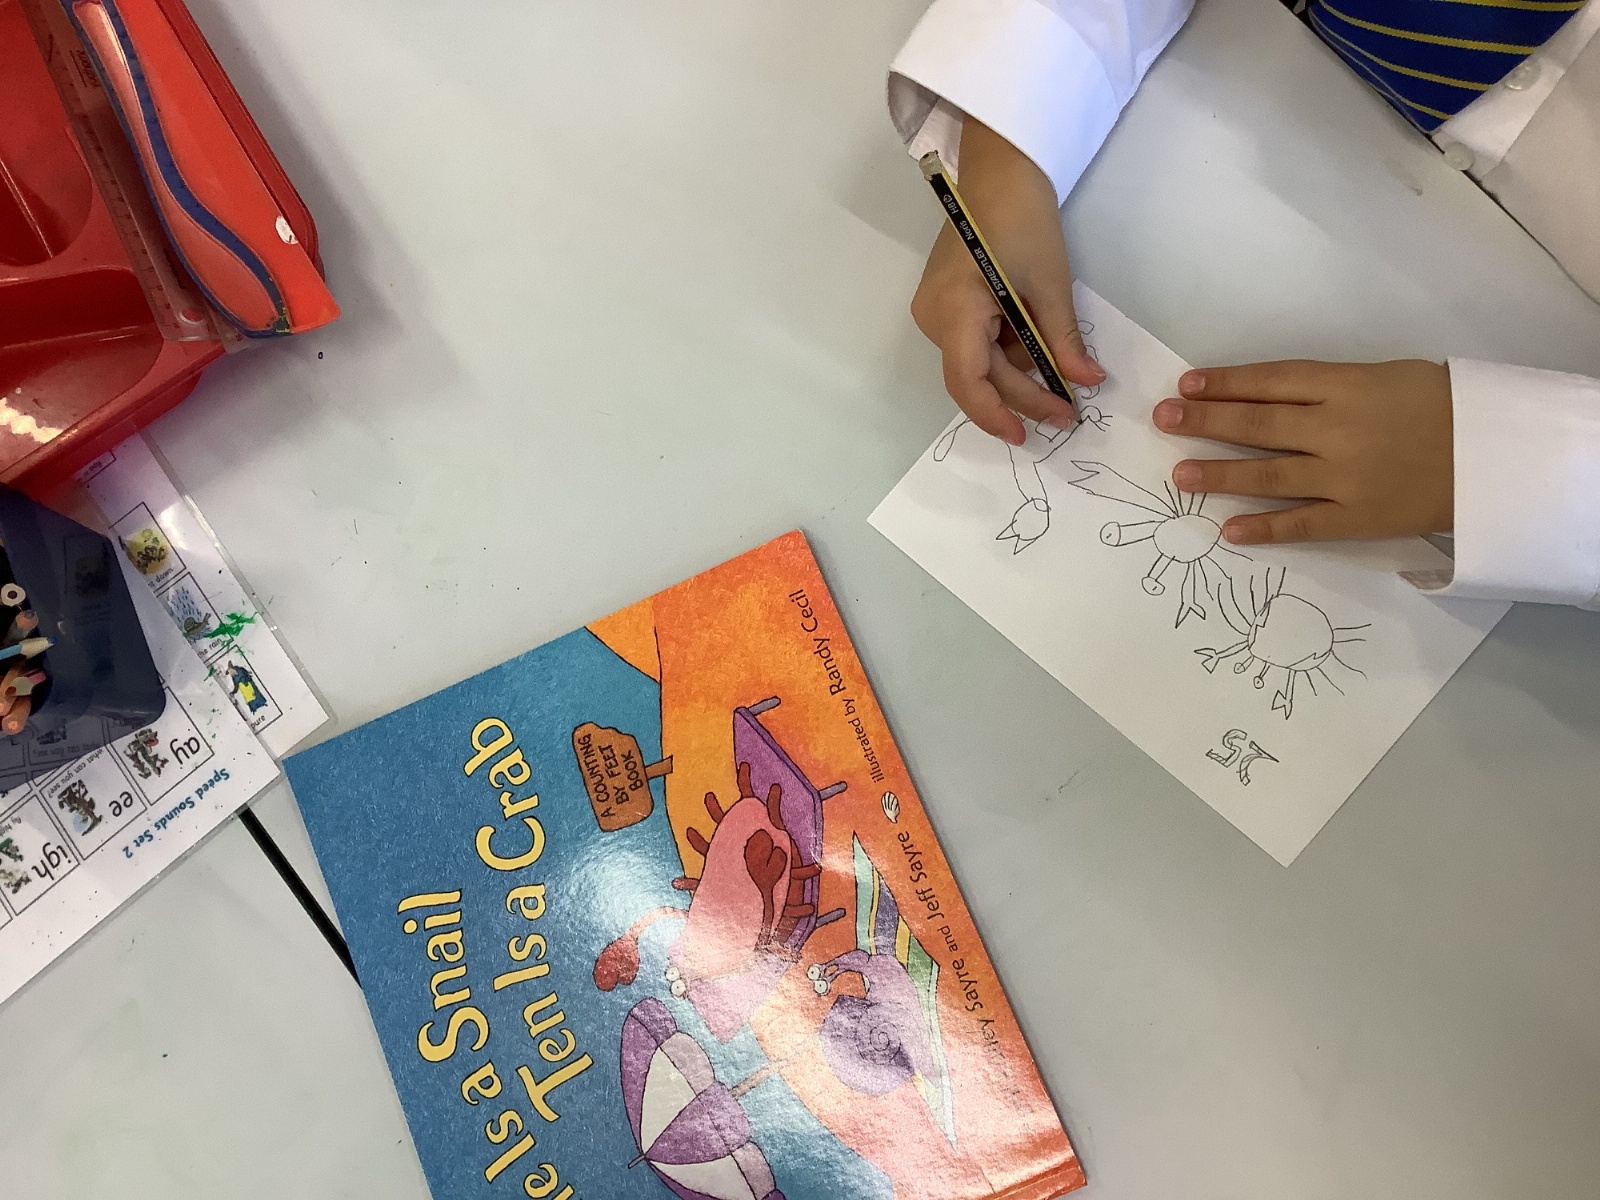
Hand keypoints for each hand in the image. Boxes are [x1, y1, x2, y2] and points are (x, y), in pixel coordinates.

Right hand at [910, 120, 1104, 444]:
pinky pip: (975, 343)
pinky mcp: (945, 304)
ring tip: (1060, 383)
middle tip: (1066, 412)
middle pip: (976, 376)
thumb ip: (1061, 340)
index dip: (998, 414)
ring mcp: (935, 311)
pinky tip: (1038, 354)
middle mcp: (933, 317)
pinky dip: (1007, 354)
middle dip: (1021, 397)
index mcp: (955, 308)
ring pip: (977, 363)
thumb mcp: (1050, 284)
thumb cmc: (1024, 217)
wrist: (1001, 169)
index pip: (969, 381)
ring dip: (1017, 376)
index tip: (1029, 434)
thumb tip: (1084, 383)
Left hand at [1152, 360, 1453, 543]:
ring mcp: (1346, 477)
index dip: (1226, 383)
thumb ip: (1327, 388)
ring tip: (1179, 475)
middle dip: (1206, 422)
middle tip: (1164, 421)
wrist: (1497, 455)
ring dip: (1220, 474)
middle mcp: (1339, 429)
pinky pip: (1302, 523)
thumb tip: (1263, 396)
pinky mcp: (1358, 517)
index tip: (1186, 384)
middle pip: (1259, 423)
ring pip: (1269, 474)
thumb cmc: (1440, 407)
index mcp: (1347, 385)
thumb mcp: (1385, 376)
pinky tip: (1228, 530)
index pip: (1272, 380)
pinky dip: (1263, 527)